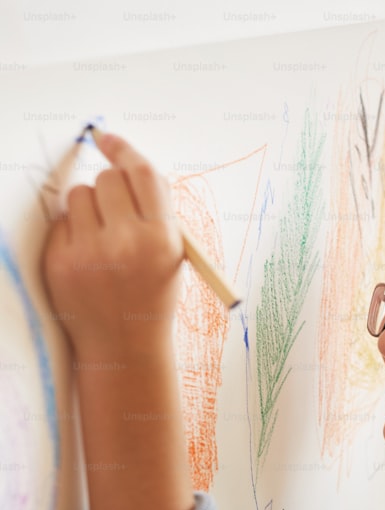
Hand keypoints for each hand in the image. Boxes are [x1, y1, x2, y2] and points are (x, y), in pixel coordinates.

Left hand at [42, 132, 182, 356]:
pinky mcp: (61, 262)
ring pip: (79, 194)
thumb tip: (127, 164)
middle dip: (111, 186)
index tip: (108, 139)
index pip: (143, 174)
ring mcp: (91, 252)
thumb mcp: (172, 254)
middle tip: (116, 209)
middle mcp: (128, 242)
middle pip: (109, 179)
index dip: (125, 150)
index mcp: (163, 238)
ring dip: (89, 206)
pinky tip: (86, 255)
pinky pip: (61, 221)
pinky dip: (72, 230)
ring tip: (101, 235)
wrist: (125, 345)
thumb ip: (157, 211)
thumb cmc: (152, 294)